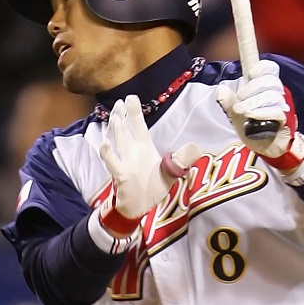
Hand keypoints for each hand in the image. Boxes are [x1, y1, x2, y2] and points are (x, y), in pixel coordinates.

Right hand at [99, 95, 201, 236]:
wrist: (139, 207)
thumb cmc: (154, 187)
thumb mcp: (171, 172)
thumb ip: (182, 159)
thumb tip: (197, 147)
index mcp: (144, 148)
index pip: (139, 126)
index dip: (134, 112)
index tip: (130, 97)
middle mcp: (133, 152)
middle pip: (127, 129)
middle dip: (123, 115)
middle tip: (119, 101)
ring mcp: (125, 162)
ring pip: (119, 141)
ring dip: (117, 129)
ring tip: (116, 115)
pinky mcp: (121, 174)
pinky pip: (113, 162)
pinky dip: (108, 153)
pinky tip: (106, 144)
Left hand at [216, 60, 303, 171]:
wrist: (267, 149)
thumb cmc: (254, 128)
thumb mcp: (236, 115)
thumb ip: (228, 102)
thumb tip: (220, 89)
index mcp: (265, 89)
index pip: (269, 69)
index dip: (261, 68)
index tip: (250, 73)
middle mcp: (277, 95)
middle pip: (270, 81)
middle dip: (251, 88)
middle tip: (239, 101)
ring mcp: (283, 107)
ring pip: (273, 96)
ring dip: (254, 102)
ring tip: (242, 111)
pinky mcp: (285, 121)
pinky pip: (277, 112)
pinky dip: (262, 113)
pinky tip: (251, 116)